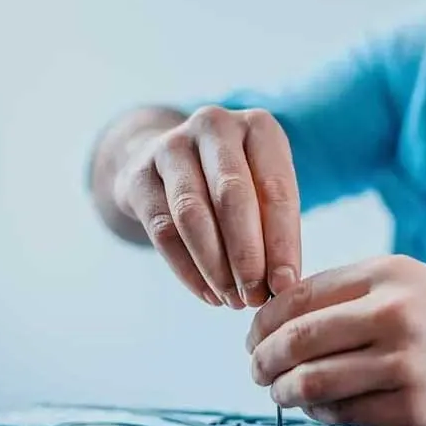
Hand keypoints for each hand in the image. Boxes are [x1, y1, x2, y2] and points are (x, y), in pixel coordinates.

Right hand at [114, 106, 300, 308]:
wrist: (171, 164)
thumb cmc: (236, 183)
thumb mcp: (265, 190)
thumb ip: (276, 229)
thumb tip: (283, 284)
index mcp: (259, 126)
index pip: (276, 188)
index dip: (282, 242)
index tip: (286, 285)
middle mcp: (214, 125)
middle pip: (232, 196)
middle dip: (247, 255)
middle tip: (255, 297)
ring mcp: (171, 146)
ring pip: (192, 214)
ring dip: (215, 266)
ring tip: (232, 300)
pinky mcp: (139, 175)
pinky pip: (163, 231)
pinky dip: (188, 270)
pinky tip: (207, 294)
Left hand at [247, 255, 425, 425]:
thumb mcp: (415, 284)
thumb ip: (354, 295)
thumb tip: (286, 320)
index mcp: (388, 273)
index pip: (298, 296)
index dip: (263, 322)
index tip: (254, 338)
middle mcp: (395, 312)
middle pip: (297, 338)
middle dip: (263, 359)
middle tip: (256, 370)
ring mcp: (407, 361)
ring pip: (314, 380)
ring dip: (285, 391)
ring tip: (280, 394)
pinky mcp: (418, 409)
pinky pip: (347, 414)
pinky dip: (322, 413)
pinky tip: (321, 410)